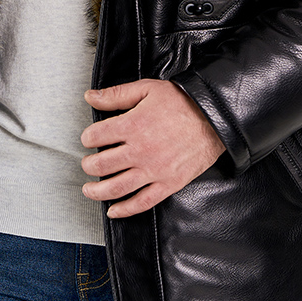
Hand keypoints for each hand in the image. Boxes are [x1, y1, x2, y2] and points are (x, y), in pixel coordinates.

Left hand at [80, 80, 225, 217]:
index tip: (88, 139)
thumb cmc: (183, 102)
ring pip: (116, 188)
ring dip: (97, 191)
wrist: (214, 118)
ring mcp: (153, 170)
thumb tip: (90, 96)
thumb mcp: (147, 89)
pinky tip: (113, 210)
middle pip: (101, 164)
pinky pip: (142, 202)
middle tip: (87, 164)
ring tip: (89, 190)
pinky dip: (124, 209)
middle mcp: (140, 150)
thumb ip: (116, 94)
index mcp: (132, 125)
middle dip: (88, 165)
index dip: (87, 137)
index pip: (96, 136)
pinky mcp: (168, 184)